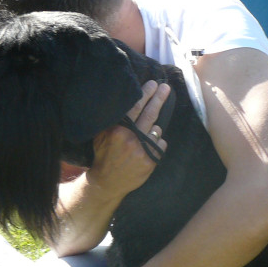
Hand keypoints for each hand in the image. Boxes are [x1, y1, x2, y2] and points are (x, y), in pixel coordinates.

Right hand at [86, 81, 169, 199]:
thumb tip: (125, 100)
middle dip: (159, 98)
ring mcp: (142, 150)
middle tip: (166, 88)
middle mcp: (131, 138)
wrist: (107, 182)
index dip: (145, 94)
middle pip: (150, 114)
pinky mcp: (150, 161)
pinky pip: (161, 145)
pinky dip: (158, 144)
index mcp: (118, 129)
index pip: (135, 107)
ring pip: (157, 130)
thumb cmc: (104, 155)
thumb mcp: (102, 135)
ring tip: (144, 136)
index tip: (153, 84)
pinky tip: (149, 148)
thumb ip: (114, 120)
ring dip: (154, 130)